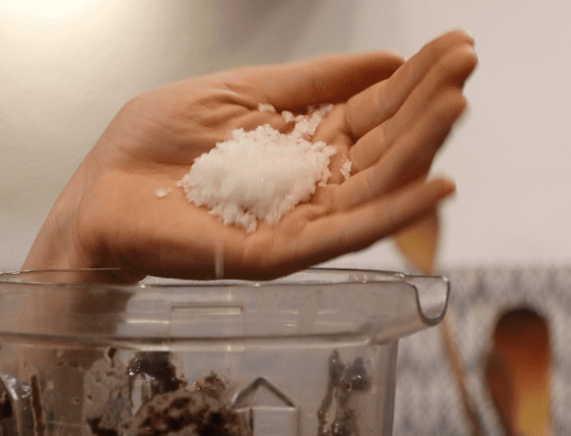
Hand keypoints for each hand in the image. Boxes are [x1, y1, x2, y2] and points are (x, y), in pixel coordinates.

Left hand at [25, 30, 476, 280]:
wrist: (101, 194)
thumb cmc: (156, 148)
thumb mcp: (241, 94)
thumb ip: (310, 84)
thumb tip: (384, 60)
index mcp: (302, 145)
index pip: (372, 111)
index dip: (414, 80)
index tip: (456, 45)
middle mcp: (310, 186)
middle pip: (383, 147)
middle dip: (427, 105)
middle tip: (469, 62)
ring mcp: (297, 223)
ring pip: (373, 188)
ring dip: (420, 150)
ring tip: (457, 107)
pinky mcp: (276, 255)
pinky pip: (343, 236)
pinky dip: (392, 214)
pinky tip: (433, 187)